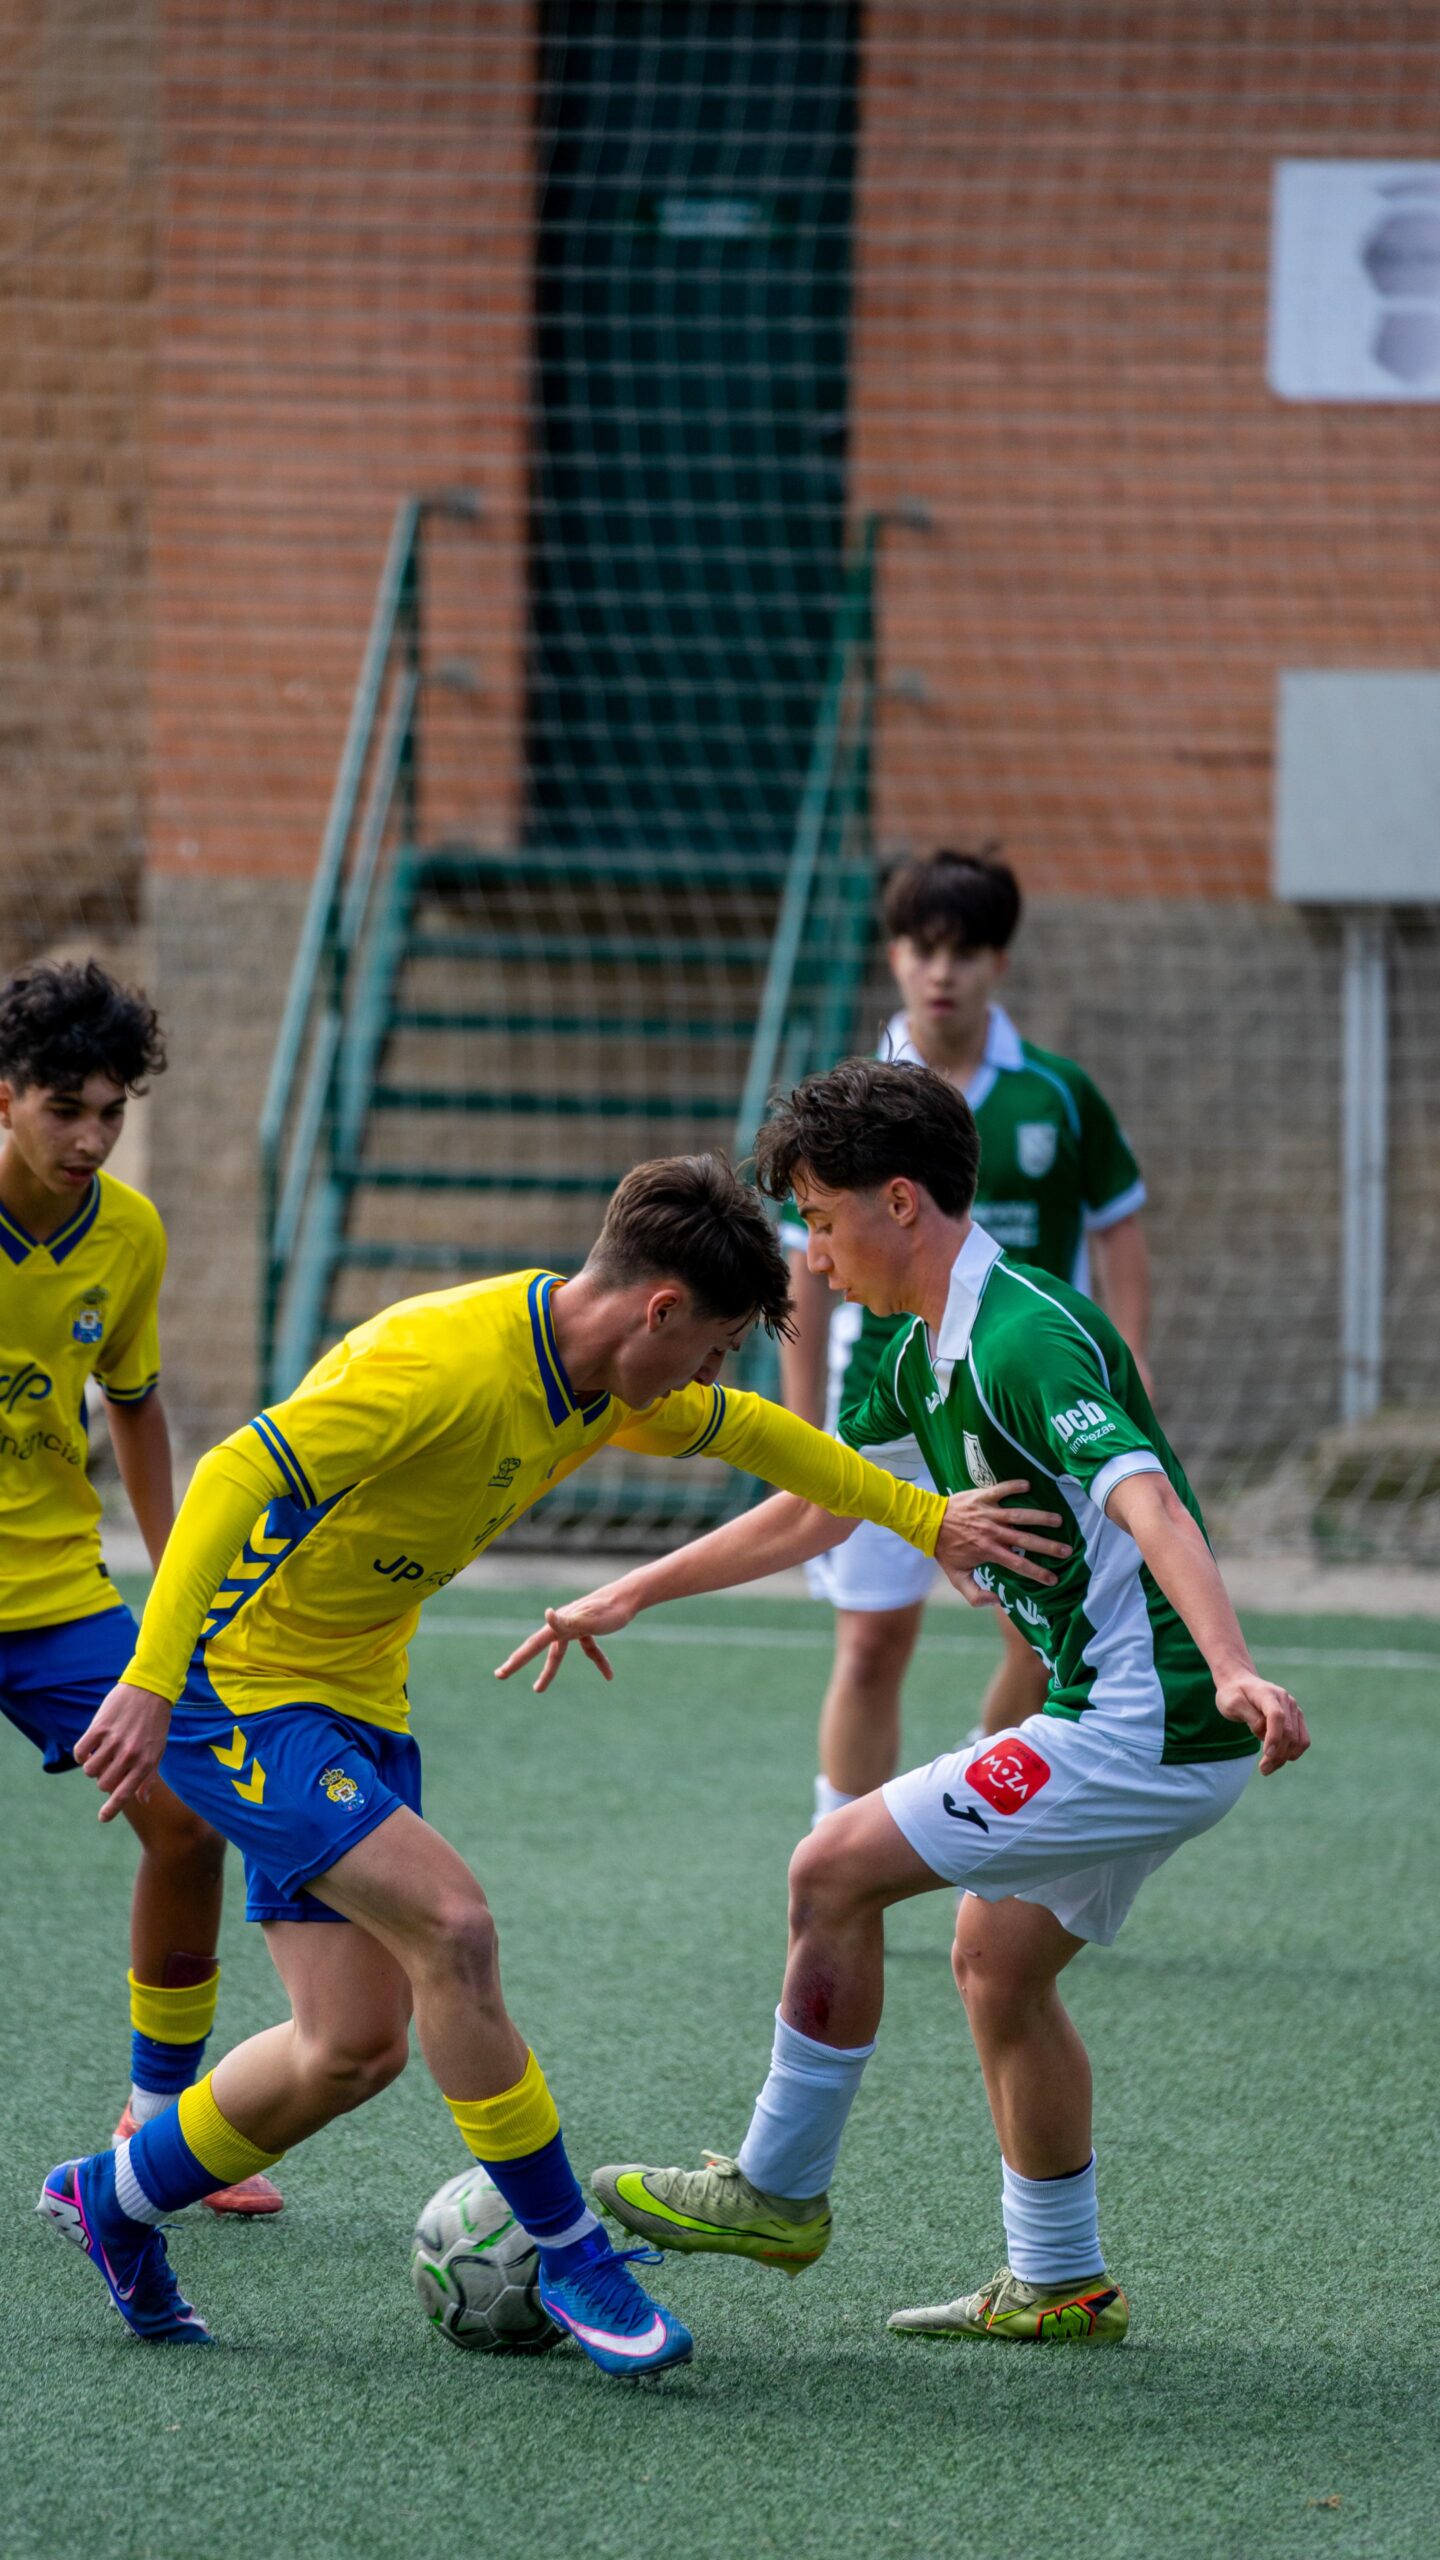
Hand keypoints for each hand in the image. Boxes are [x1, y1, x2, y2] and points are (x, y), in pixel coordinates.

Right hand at [74, 1682, 172, 1822]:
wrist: (149, 1689)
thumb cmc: (154, 1722)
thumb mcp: (158, 1750)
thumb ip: (148, 1777)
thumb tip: (143, 1800)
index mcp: (145, 1763)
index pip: (124, 1794)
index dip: (112, 1809)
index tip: (102, 1818)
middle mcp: (129, 1755)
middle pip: (103, 1783)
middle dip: (102, 1779)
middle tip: (108, 1765)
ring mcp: (113, 1741)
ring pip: (90, 1769)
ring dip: (91, 1765)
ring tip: (99, 1753)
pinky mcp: (99, 1728)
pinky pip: (80, 1752)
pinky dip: (81, 1753)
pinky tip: (88, 1746)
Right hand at [493, 1582, 638, 1693]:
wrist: (629, 1596)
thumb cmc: (610, 1609)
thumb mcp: (589, 1620)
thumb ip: (567, 1621)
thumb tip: (547, 1614)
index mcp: (559, 1625)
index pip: (533, 1646)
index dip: (516, 1661)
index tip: (500, 1673)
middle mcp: (563, 1625)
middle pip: (539, 1649)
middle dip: (519, 1662)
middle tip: (500, 1674)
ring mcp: (575, 1627)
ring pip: (558, 1653)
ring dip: (549, 1671)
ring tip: (537, 1689)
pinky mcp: (589, 1628)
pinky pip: (589, 1649)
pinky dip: (598, 1662)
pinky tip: (608, 1675)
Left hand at [933, 1483, 1069, 1606]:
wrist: (929, 1523)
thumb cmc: (946, 1550)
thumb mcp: (956, 1578)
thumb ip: (975, 1594)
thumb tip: (998, 1601)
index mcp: (989, 1551)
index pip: (1019, 1564)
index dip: (1037, 1572)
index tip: (1053, 1579)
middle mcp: (993, 1532)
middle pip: (1026, 1539)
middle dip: (1048, 1545)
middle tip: (1067, 1550)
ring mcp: (989, 1513)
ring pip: (1019, 1514)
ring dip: (1039, 1516)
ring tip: (1059, 1520)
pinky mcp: (982, 1496)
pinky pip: (1001, 1490)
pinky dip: (1014, 1486)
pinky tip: (1029, 1486)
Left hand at [1215, 1671, 1309, 1774]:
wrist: (1241, 1682)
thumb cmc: (1233, 1694)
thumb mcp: (1231, 1703)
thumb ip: (1249, 1716)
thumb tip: (1263, 1731)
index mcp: (1268, 1693)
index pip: (1276, 1716)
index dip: (1274, 1736)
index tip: (1267, 1754)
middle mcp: (1286, 1700)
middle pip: (1288, 1732)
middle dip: (1277, 1754)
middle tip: (1263, 1770)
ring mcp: (1294, 1709)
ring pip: (1298, 1739)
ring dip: (1285, 1757)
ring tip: (1267, 1768)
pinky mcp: (1297, 1718)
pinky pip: (1302, 1740)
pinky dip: (1292, 1753)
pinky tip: (1278, 1760)